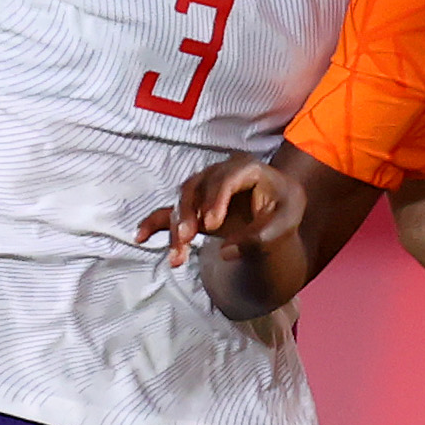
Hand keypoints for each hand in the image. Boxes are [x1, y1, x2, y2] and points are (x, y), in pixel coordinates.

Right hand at [137, 154, 303, 266]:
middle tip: (186, 238)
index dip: (216, 199)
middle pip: (196, 187)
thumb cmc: (284, 208)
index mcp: (247, 168)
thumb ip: (259, 238)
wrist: (277, 205)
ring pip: (182, 201)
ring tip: (177, 256)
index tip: (212, 225)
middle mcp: (220, 172)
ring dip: (176, 227)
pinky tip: (140, 237)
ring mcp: (204, 187)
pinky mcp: (195, 204)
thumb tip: (226, 253)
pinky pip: (171, 210)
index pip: (227, 179)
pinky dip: (155, 223)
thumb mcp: (284, 223)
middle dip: (188, 213)